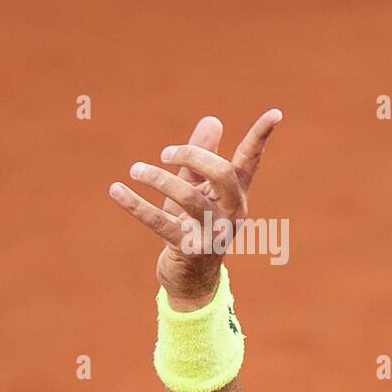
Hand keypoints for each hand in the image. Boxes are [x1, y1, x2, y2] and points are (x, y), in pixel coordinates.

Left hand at [109, 109, 282, 308]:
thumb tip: (213, 120)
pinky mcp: (188, 248)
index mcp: (236, 194)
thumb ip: (201, 156)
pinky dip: (135, 205)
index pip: (251, 160)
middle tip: (165, 153)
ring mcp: (212, 232)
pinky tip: (116, 190)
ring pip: (189, 197)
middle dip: (192, 155)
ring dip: (158, 179)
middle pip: (221, 173)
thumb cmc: (195, 226)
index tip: (275, 112)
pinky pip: (159, 222)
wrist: (191, 279)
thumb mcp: (198, 190)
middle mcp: (231, 212)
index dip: (261, 136)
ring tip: (135, 170)